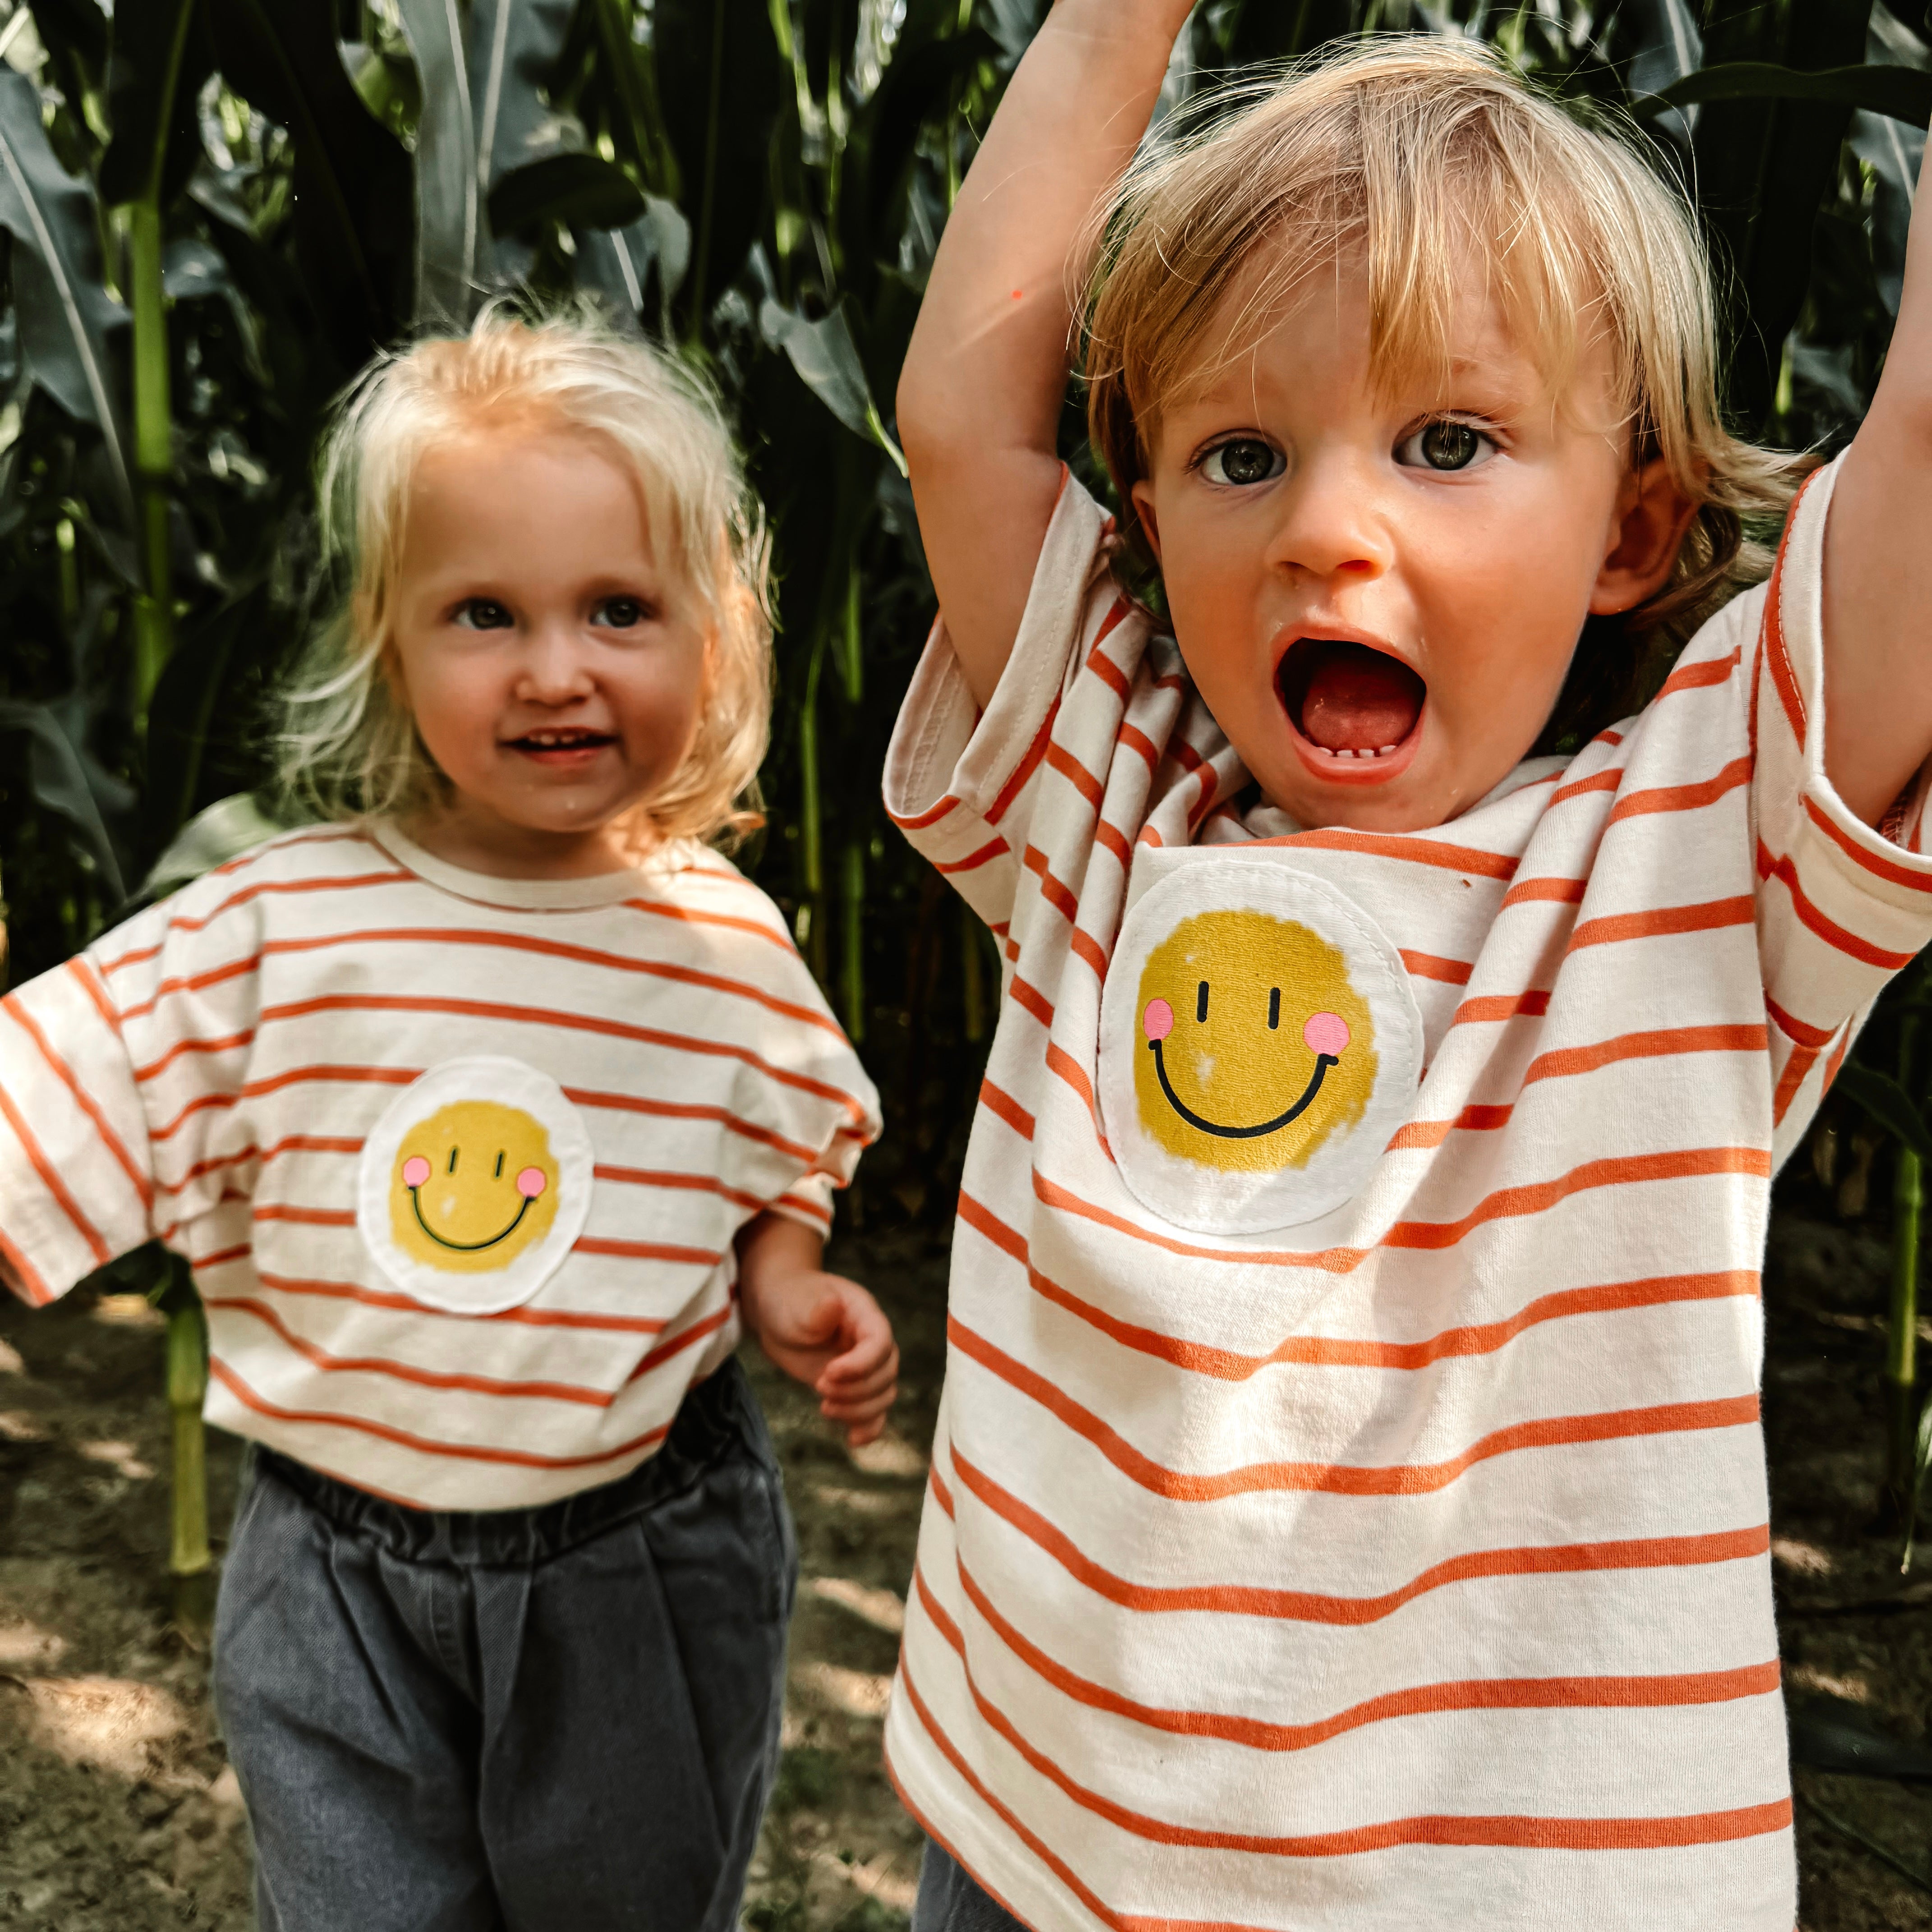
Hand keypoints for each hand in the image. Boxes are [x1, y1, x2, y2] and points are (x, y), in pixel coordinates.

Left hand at [744, 1268, 899, 1446]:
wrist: (778, 1314)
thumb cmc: (790, 1302)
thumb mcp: (798, 1305)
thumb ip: (817, 1310)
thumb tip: (833, 1306)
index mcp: (865, 1315)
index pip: (880, 1343)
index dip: (861, 1364)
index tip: (828, 1373)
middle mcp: (873, 1343)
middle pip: (886, 1374)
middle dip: (855, 1389)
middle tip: (819, 1386)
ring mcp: (865, 1366)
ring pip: (883, 1396)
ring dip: (858, 1409)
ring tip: (824, 1408)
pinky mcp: (854, 1387)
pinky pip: (874, 1412)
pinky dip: (868, 1428)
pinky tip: (852, 1440)